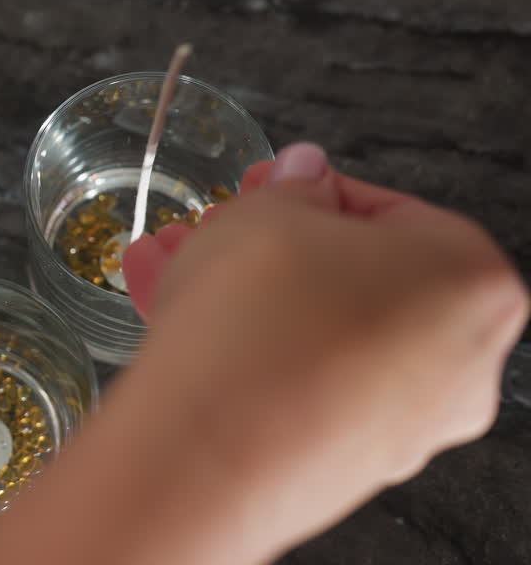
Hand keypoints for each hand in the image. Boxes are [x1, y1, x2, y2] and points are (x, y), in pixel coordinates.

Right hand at [120, 142, 528, 558]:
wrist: (207, 452)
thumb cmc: (258, 326)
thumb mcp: (268, 210)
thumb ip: (292, 184)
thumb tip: (302, 177)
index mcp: (472, 282)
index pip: (388, 210)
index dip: (307, 190)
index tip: (262, 188)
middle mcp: (458, 363)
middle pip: (347, 278)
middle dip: (263, 247)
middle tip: (214, 228)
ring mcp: (402, 424)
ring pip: (311, 333)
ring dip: (238, 295)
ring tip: (168, 267)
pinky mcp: (342, 463)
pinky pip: (294, 385)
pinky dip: (243, 350)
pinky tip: (173, 318)